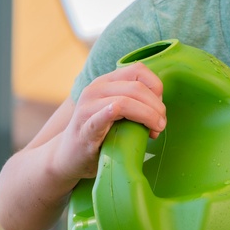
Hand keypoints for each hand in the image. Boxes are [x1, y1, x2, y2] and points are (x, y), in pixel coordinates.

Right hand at [54, 62, 165, 180]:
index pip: (138, 70)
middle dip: (156, 106)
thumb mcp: (116, 113)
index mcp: (106, 82)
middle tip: (161, 125)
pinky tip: (125, 118)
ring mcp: (88, 107)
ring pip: (125, 100)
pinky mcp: (85, 128)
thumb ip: (134, 105)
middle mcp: (95, 89)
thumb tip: (160, 110)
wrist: (68, 158)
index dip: (156, 87)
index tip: (159, 108)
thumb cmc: (99, 136)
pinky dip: (116, 113)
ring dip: (147, 115)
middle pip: (137, 87)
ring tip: (155, 130)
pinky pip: (103, 115)